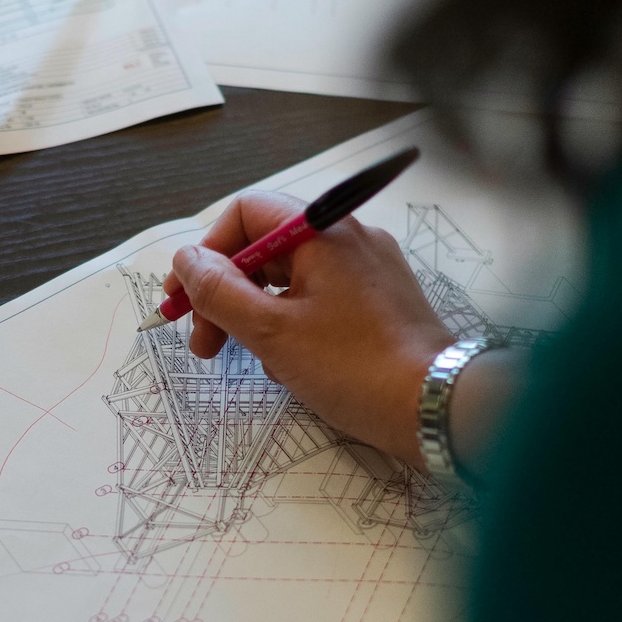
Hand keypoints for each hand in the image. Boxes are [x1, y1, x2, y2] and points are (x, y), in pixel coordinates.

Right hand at [164, 191, 455, 466]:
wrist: (437, 407)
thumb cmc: (355, 367)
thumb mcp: (270, 331)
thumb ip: (218, 291)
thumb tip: (186, 259)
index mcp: (321, 232)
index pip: (245, 214)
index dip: (206, 252)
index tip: (184, 296)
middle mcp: (348, 238)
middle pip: (265, 247)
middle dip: (225, 292)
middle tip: (202, 340)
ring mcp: (368, 269)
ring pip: (290, 277)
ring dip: (255, 313)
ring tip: (244, 358)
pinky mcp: (380, 300)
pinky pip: (319, 298)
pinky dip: (292, 323)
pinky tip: (288, 365)